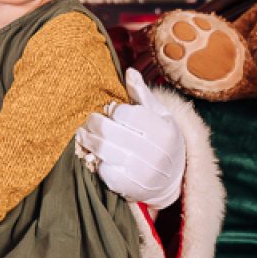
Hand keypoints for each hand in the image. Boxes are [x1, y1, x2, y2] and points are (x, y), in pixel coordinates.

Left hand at [76, 68, 184, 208]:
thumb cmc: (163, 141)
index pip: (125, 114)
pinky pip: (101, 169)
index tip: (112, 112)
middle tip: (89, 120)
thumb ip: (142, 95)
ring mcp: (140, 172)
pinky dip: (95, 160)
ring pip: (101, 149)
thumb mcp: (161, 116)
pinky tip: (95, 155)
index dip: (114, 111)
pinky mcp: (127, 186)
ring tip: (83, 134)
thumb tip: (129, 71)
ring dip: (87, 139)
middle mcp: (154, 152)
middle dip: (93, 122)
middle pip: (108, 131)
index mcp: (163, 131)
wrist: (173, 180)